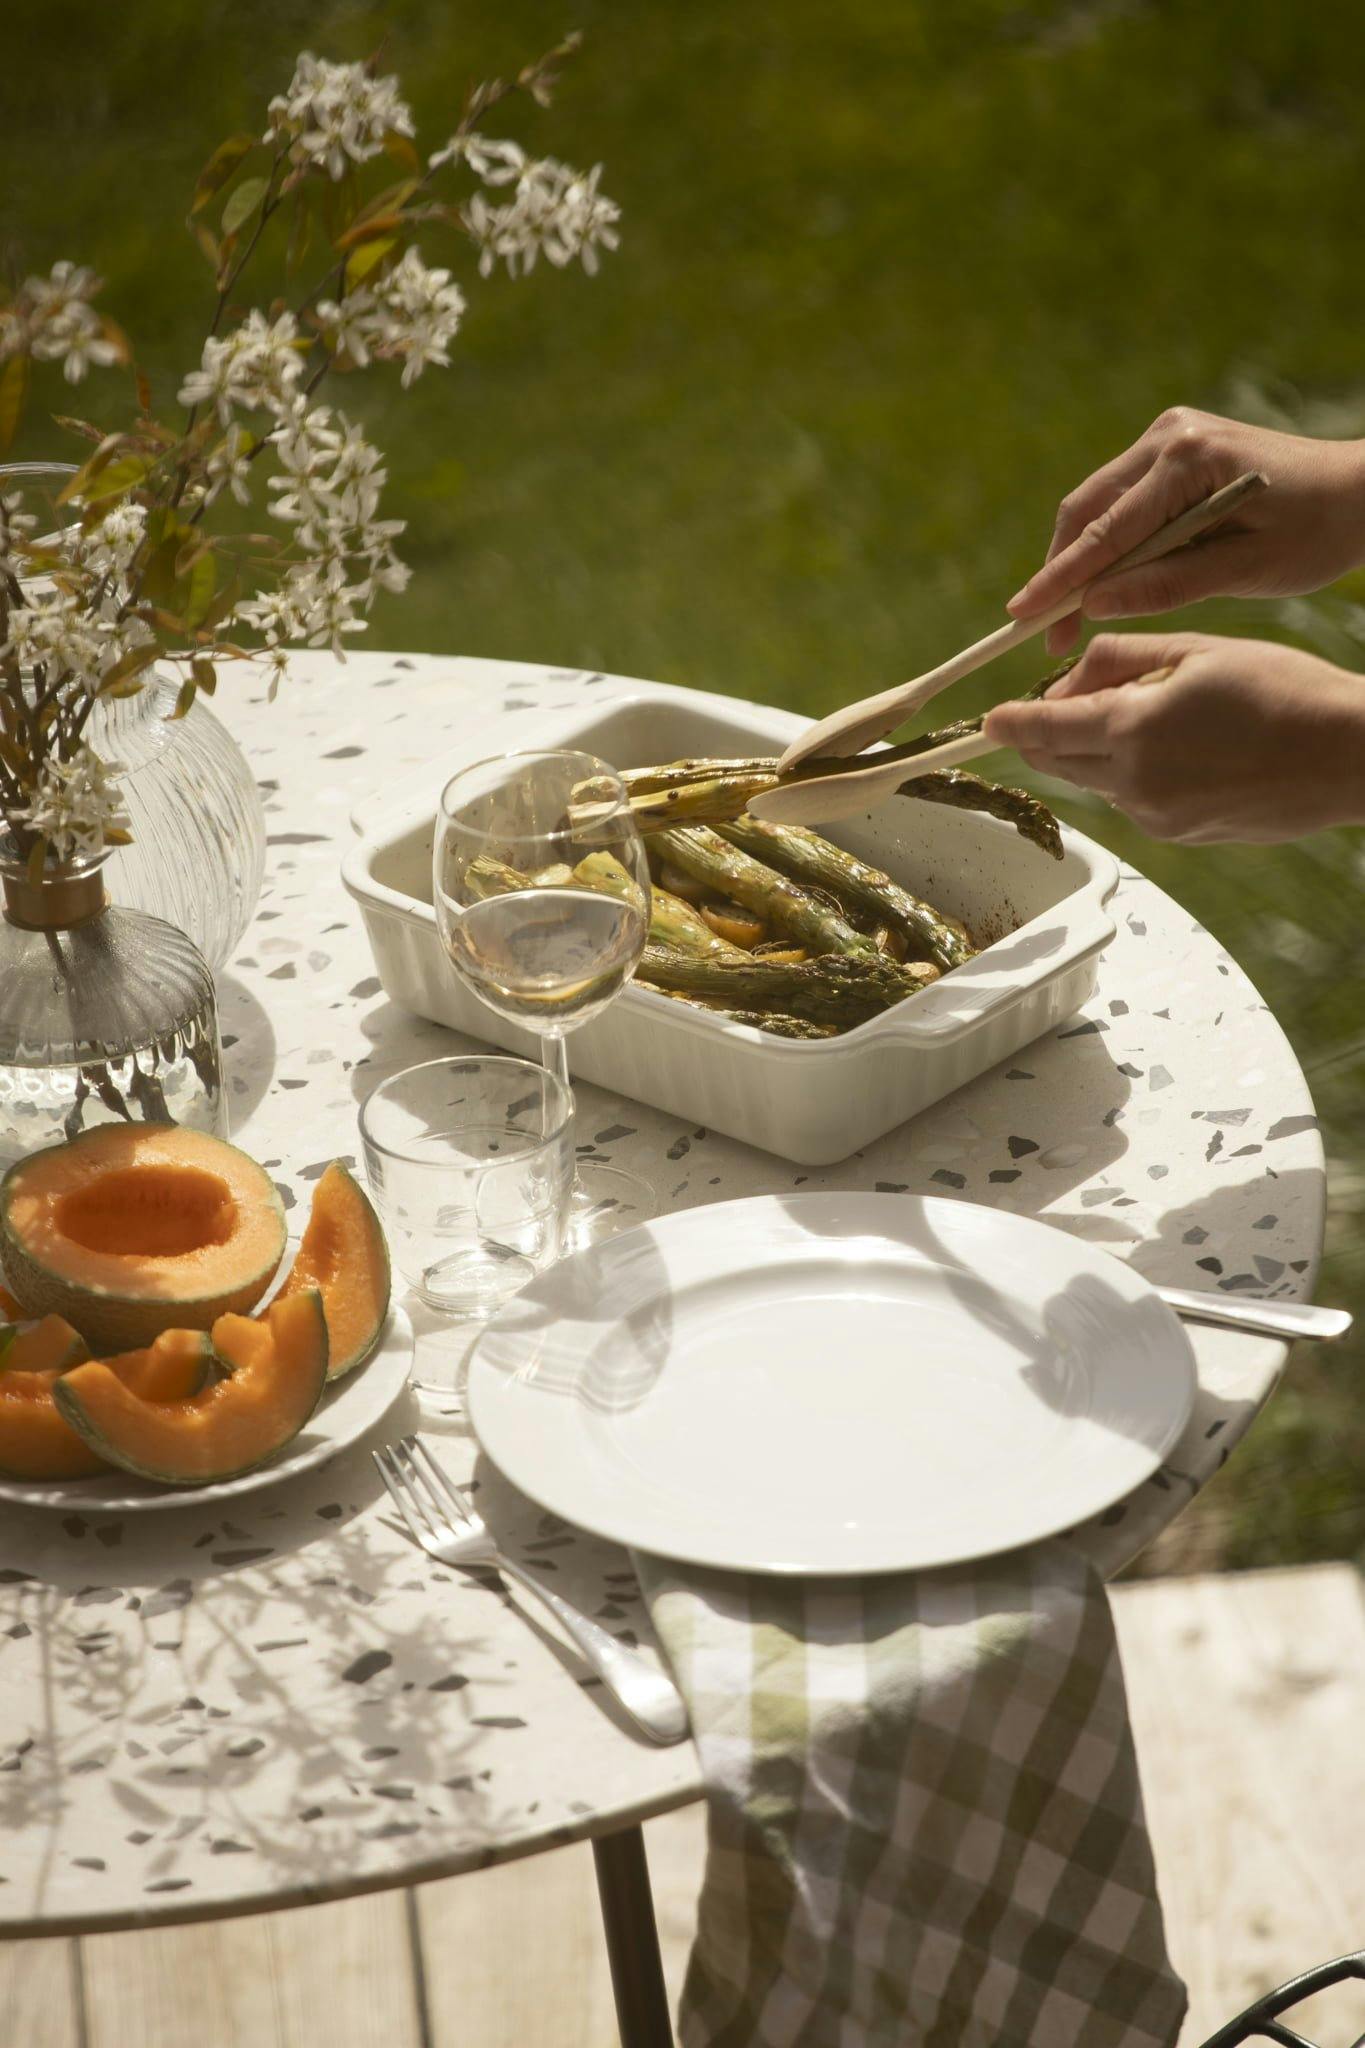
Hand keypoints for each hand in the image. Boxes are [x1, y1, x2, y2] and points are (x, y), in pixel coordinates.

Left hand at [983, 631, 1364, 842]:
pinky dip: (1131, 773)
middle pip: (1057, 763)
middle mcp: (1133, 782)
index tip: (988, 720)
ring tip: (1147, 714)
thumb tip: (1066, 678)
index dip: (1009, 723)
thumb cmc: (1281, 690)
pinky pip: (1131, 800)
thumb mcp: (1196, 650)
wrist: (1347, 757)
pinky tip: (1180, 748)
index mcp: (1131, 729)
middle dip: (1047, 735)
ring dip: (1095, 752)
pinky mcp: (1175, 835)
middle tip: (1064, 702)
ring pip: (1095, 782)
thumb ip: (1119, 658)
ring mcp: (1154, 816)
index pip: (1043, 730)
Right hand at [1008, 410, 1364, 654]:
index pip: (1108, 531)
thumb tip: (1095, 603)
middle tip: (1045, 633)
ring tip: (1069, 618)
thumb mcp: (1246, 570)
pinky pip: (1120, 499)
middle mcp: (1169, 437)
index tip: (1023, 615)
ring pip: (1096, 504)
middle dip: (1062, 572)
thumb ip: (1168, 585)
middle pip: (1087, 510)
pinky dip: (1106, 542)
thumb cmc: (1315, 533)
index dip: (1061, 578)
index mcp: (1190, 462)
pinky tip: (1104, 584)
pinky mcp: (1171, 448)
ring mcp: (1167, 436)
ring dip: (1079, 560)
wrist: (1358, 491)